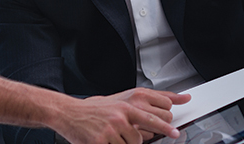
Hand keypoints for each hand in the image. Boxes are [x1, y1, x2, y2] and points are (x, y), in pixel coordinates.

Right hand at [55, 88, 190, 143]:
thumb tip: (161, 116)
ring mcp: (110, 129)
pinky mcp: (101, 141)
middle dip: (136, 140)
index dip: (165, 127)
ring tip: (109, 135)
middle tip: (125, 136)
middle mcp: (120, 116)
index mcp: (126, 106)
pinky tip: (102, 139)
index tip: (174, 132)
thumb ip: (138, 110)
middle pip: (140, 138)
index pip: (152, 118)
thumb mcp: (117, 103)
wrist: (69, 113)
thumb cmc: (94, 110)